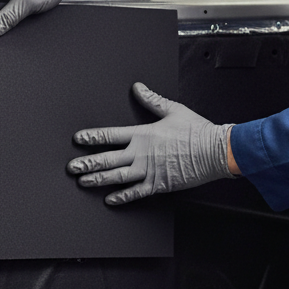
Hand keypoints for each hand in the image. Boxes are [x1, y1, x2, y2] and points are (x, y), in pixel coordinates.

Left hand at [68, 83, 235, 204]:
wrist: (216, 151)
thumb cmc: (198, 132)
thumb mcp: (173, 110)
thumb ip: (152, 100)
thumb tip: (138, 88)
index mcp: (143, 134)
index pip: (111, 135)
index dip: (92, 137)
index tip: (77, 139)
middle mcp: (142, 153)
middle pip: (108, 158)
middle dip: (88, 163)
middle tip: (72, 167)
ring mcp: (149, 170)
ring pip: (117, 177)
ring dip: (99, 179)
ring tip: (83, 182)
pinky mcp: (158, 184)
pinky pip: (136, 192)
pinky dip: (122, 197)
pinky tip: (109, 200)